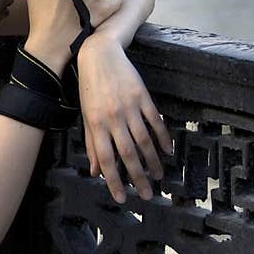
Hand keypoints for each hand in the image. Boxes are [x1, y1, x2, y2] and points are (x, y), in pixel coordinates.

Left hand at [77, 36, 172, 202]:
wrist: (100, 55)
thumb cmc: (90, 88)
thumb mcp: (86, 115)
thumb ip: (92, 143)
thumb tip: (94, 171)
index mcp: (95, 124)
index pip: (106, 159)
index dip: (113, 180)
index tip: (122, 198)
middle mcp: (112, 118)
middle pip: (127, 154)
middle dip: (138, 177)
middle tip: (148, 195)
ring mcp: (129, 107)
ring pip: (144, 141)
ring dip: (153, 162)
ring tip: (159, 177)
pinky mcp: (143, 97)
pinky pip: (156, 122)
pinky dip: (163, 138)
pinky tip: (168, 152)